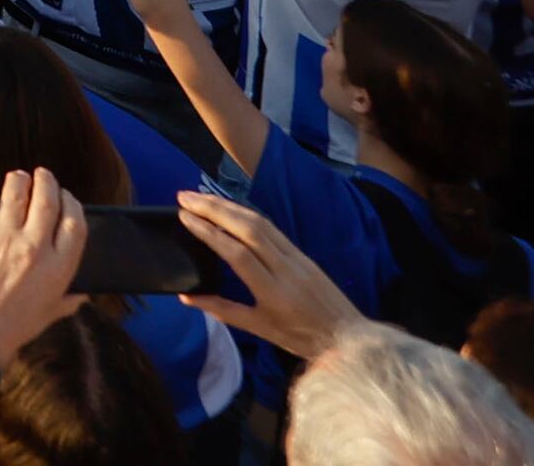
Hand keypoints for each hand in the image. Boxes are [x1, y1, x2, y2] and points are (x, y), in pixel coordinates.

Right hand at [177, 188, 360, 359]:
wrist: (349, 338)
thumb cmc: (301, 338)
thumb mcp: (260, 329)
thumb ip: (223, 310)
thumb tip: (187, 297)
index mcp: (273, 292)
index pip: (236, 253)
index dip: (208, 232)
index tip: (184, 216)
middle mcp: (286, 269)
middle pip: (248, 229)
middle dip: (214, 208)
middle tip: (185, 196)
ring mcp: (298, 258)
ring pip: (261, 223)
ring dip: (229, 206)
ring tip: (201, 197)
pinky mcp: (304, 254)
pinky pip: (272, 228)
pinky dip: (247, 214)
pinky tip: (231, 209)